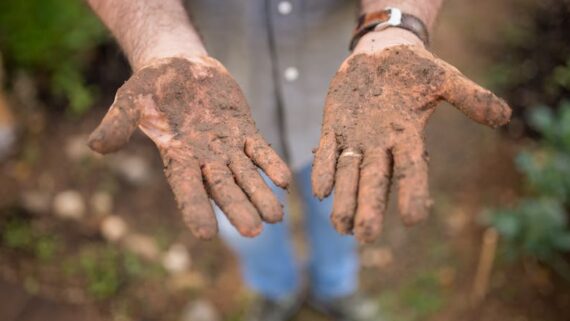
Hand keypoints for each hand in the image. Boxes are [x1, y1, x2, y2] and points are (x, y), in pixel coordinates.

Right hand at [88, 56, 290, 238]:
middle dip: (238, 208)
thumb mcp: (130, 100)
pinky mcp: (243, 131)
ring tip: (277, 217)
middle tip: (254, 231)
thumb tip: (95, 146)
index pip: (186, 189)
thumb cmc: (151, 87)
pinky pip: (259, 150)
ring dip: (261, 194)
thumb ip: (117, 123)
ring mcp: (226, 147)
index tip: (206, 234)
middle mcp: (203, 158)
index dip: (195, 210)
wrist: (179, 66)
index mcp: (176, 157)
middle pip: (223, 189)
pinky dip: (270, 163)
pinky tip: (285, 180)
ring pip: (246, 175)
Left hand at [312, 32, 510, 242]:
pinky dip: (323, 169)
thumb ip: (469, 97)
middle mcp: (381, 145)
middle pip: (376, 180)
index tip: (414, 219)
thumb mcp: (444, 78)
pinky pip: (327, 152)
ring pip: (348, 174)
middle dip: (370, 207)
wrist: (381, 54)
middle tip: (365, 237)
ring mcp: (355, 138)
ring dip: (344, 198)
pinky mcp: (333, 127)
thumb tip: (504, 116)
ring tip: (340, 227)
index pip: (412, 169)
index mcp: (408, 137)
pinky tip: (320, 190)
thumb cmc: (415, 69)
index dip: (412, 191)